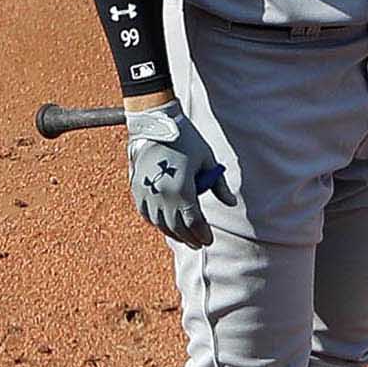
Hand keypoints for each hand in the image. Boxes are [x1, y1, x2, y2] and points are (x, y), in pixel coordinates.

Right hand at [126, 100, 230, 247]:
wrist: (154, 122)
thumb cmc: (185, 139)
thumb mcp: (207, 160)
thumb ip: (219, 184)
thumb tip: (231, 202)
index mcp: (181, 190)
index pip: (193, 223)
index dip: (202, 234)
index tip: (209, 240)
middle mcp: (161, 195)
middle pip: (176, 227)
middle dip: (189, 238)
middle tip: (198, 244)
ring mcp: (146, 193)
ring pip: (160, 223)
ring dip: (173, 232)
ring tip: (184, 237)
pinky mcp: (136, 188)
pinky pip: (146, 213)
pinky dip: (157, 221)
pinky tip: (165, 224)